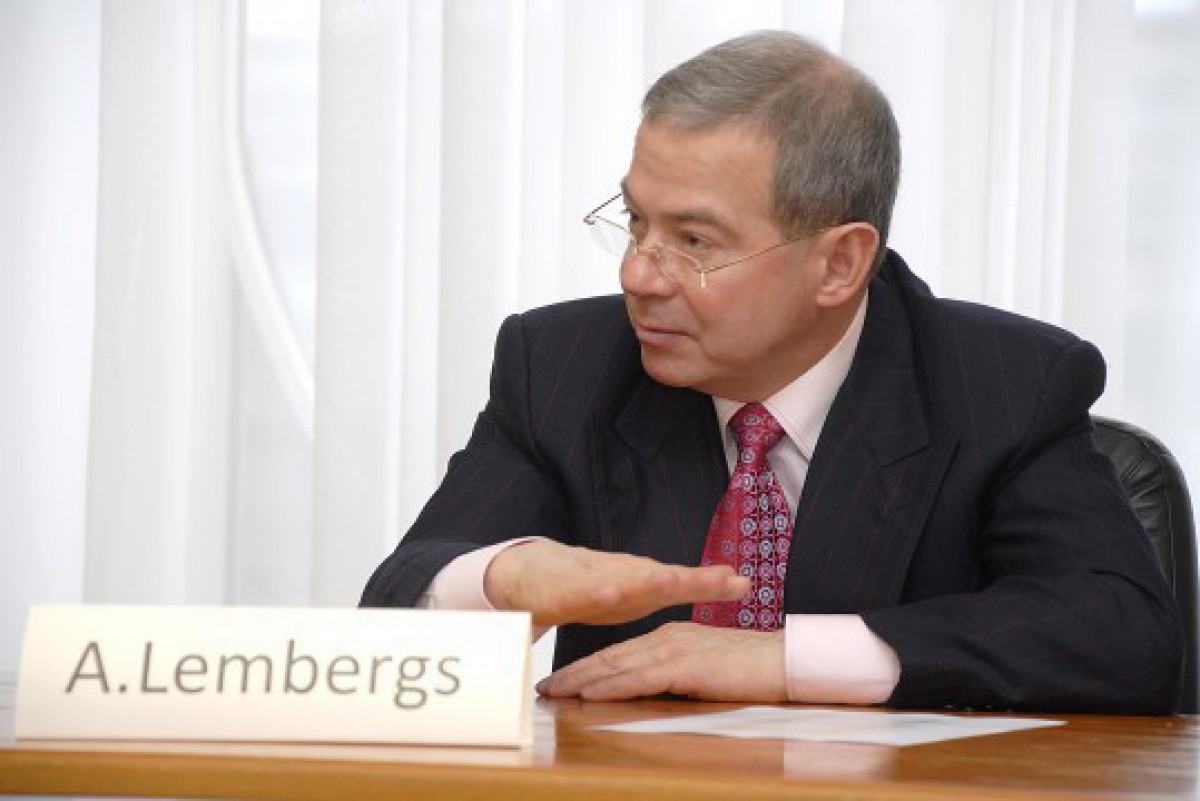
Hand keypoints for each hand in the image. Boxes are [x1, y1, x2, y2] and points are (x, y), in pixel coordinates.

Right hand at [483, 540, 749, 627]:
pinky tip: (610, 593)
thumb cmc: (586, 583)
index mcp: (638, 583)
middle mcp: (618, 577)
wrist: (525, 573)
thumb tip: (731, 580)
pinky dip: (594, 593)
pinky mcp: (558, 593)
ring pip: (624, 581)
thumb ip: (674, 587)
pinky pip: (578, 595)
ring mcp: (589, 581)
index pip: (681, 583)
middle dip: (694, 582)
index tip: (743, 583)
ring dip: (649, 583)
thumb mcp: (633, 590)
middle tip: (728, 581)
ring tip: (674, 582)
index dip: (710, 584)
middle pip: (661, 579)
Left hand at [536, 621, 787, 702]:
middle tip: (544, 688)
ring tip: (554, 693)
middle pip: (610, 657)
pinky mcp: (686, 667)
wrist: (787, 660)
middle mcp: (667, 639)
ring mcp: (675, 650)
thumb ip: (682, 675)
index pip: (621, 654)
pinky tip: (590, 695)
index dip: (589, 668)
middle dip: (574, 674)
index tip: (564, 682)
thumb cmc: (755, 670)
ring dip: (582, 680)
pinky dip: (611, 686)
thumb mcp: (709, 670)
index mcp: (672, 638)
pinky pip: (640, 678)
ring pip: (617, 666)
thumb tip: (660, 693)